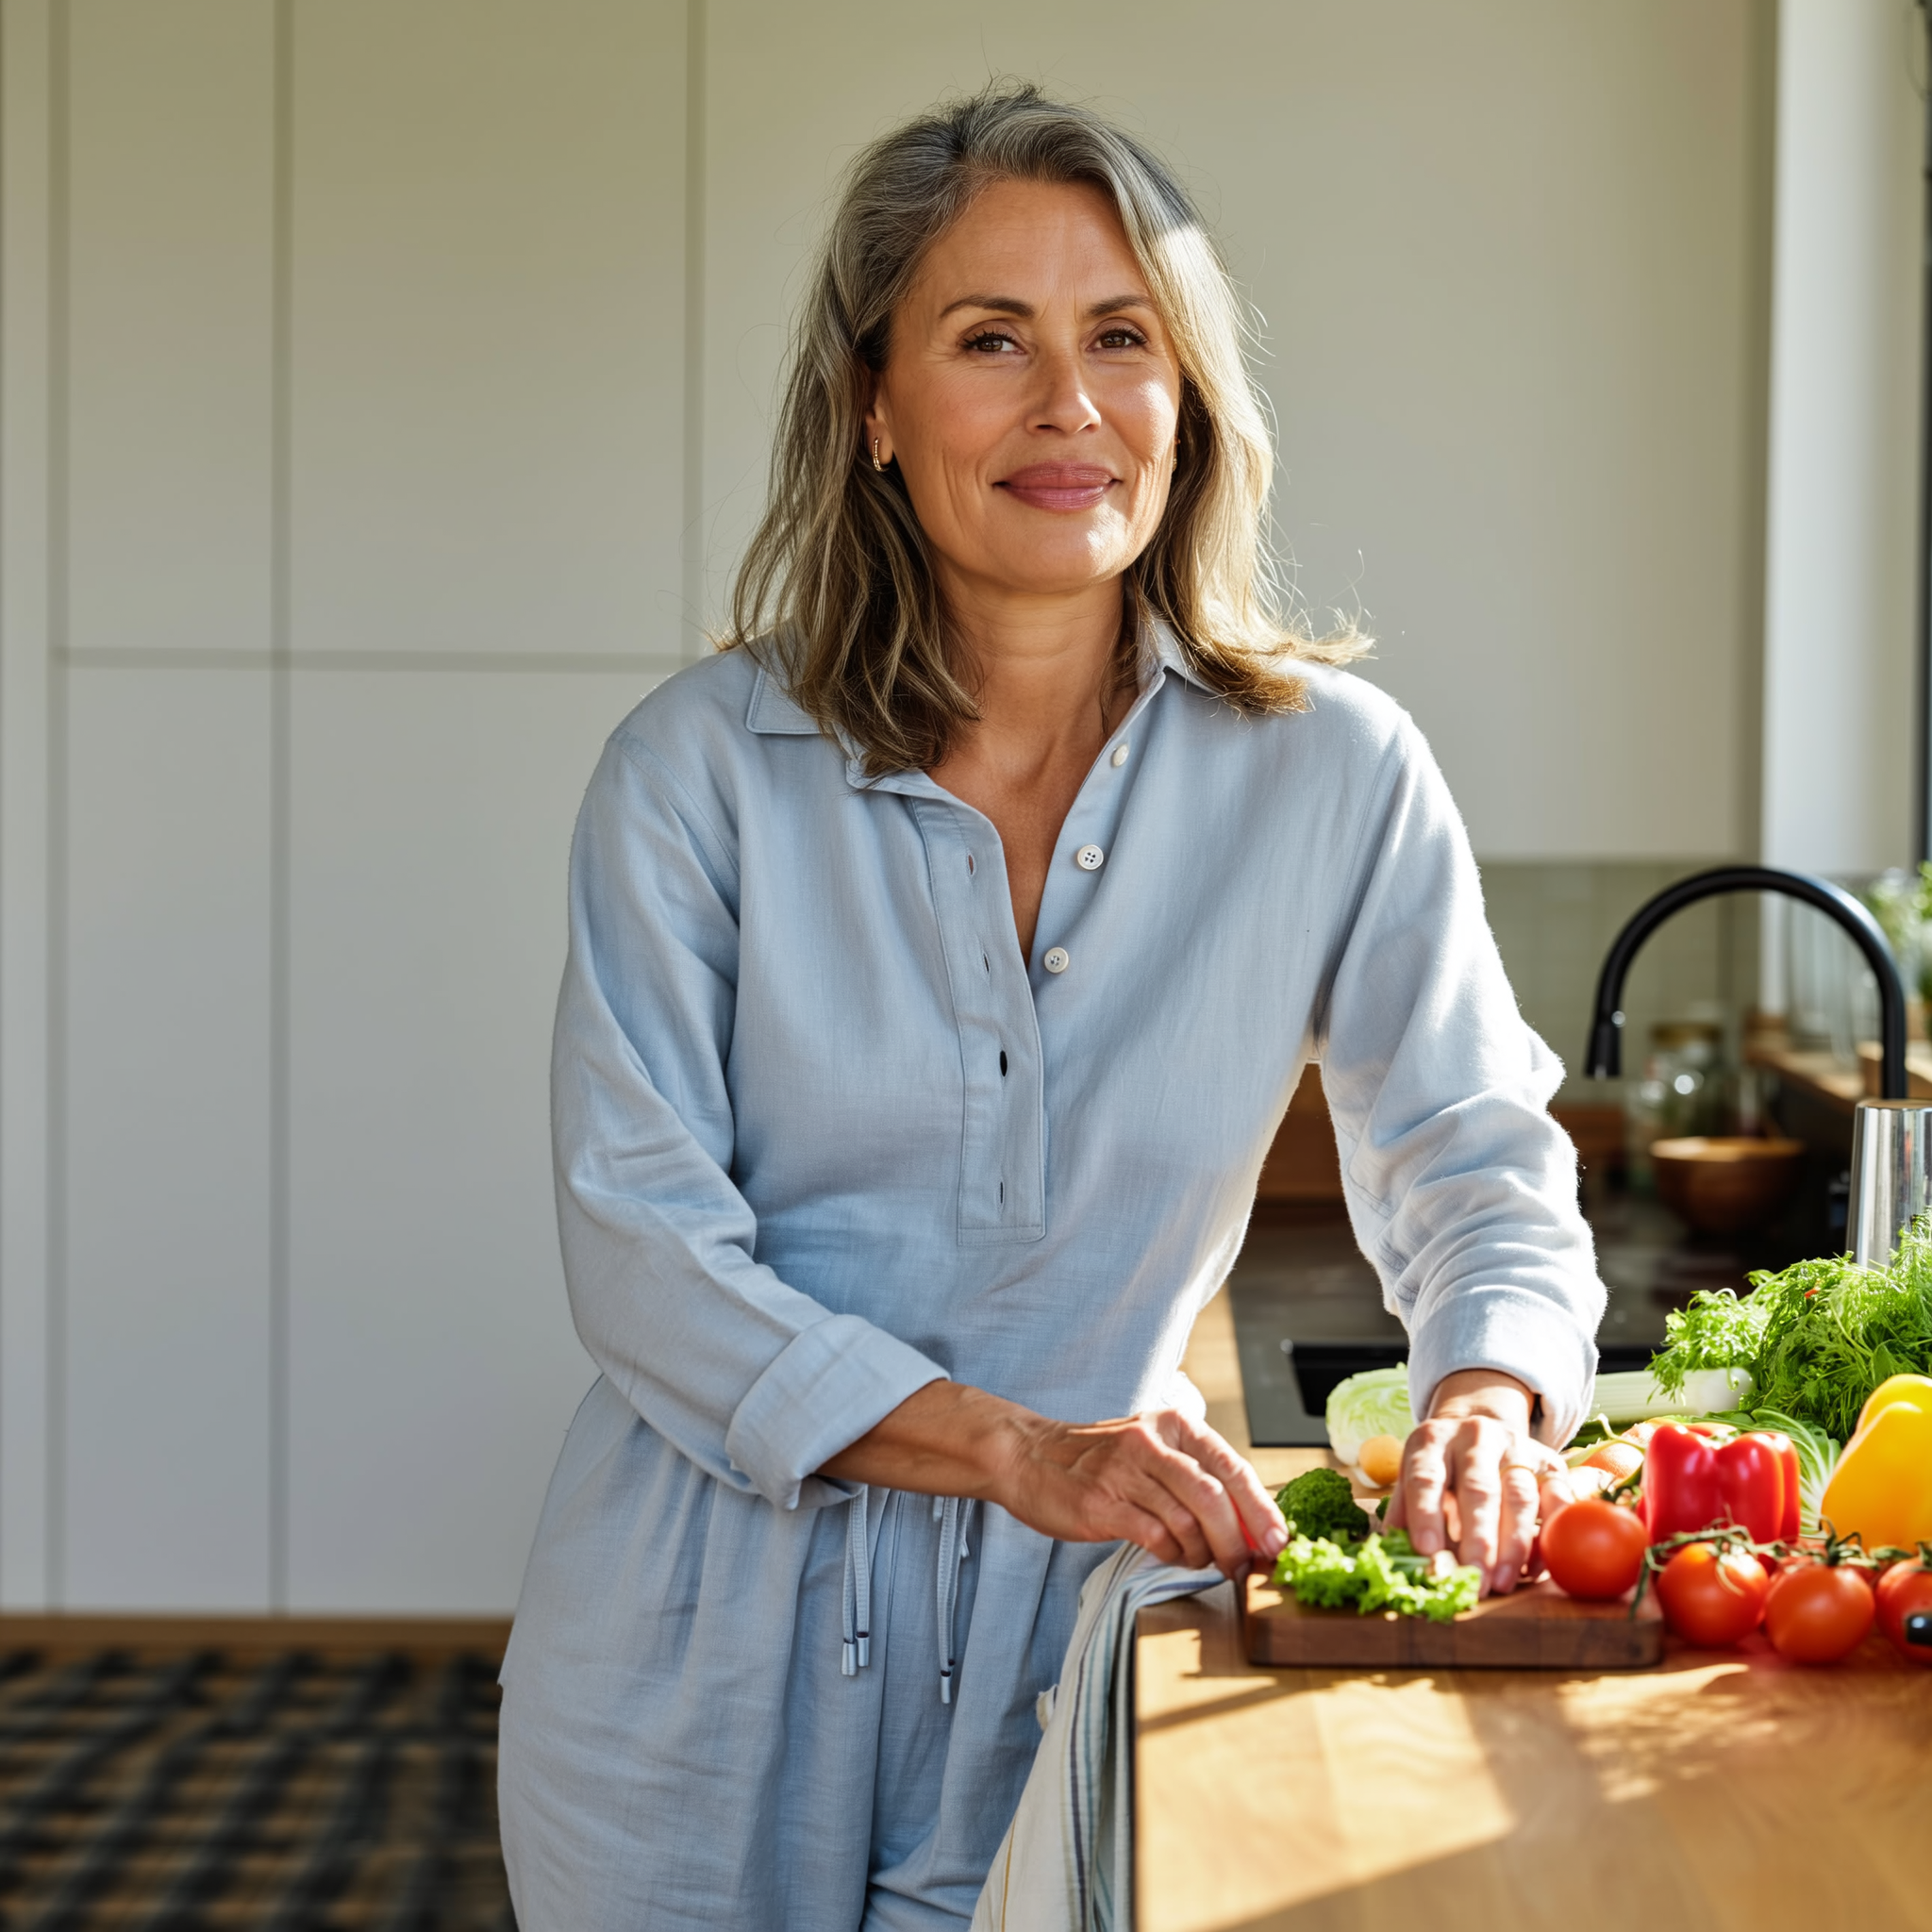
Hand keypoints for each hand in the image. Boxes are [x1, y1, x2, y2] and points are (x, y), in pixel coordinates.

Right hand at [998, 1409, 1287, 1578]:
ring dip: (1204, 1553)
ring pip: (1187, 1521)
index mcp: (1173, 1424)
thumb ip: (1194, 1475)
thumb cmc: (1098, 1461)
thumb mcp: (1151, 1450)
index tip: (1279, 1541)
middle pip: (1214, 1497)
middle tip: (1244, 1566)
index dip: (1262, 1509)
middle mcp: (1151, 1442)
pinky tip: (1169, 1555)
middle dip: (1238, 1541)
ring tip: (1201, 1561)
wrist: (1029, 1457)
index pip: (1232, 1467)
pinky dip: (1172, 1554)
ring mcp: (1124, 1471)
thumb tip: (1248, 1521)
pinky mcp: (1101, 1503)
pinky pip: (1155, 1536)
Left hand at [1384, 1370, 1571, 1595]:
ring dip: (1513, 1545)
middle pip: (1478, 1488)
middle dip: (1477, 1540)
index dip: (1425, 1514)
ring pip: (1519, 1496)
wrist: (1479, 1430)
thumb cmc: (1439, 1469)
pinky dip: (1549, 1537)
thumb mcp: (1411, 1480)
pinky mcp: (1549, 1464)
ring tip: (1500, 1584)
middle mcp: (1475, 1437)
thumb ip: (1404, 1518)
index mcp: (1432, 1440)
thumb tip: (1401, 1561)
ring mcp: (1516, 1448)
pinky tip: (1534, 1569)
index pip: (1426, 1476)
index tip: (1427, 1553)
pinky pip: (1557, 1500)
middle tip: (1473, 1582)